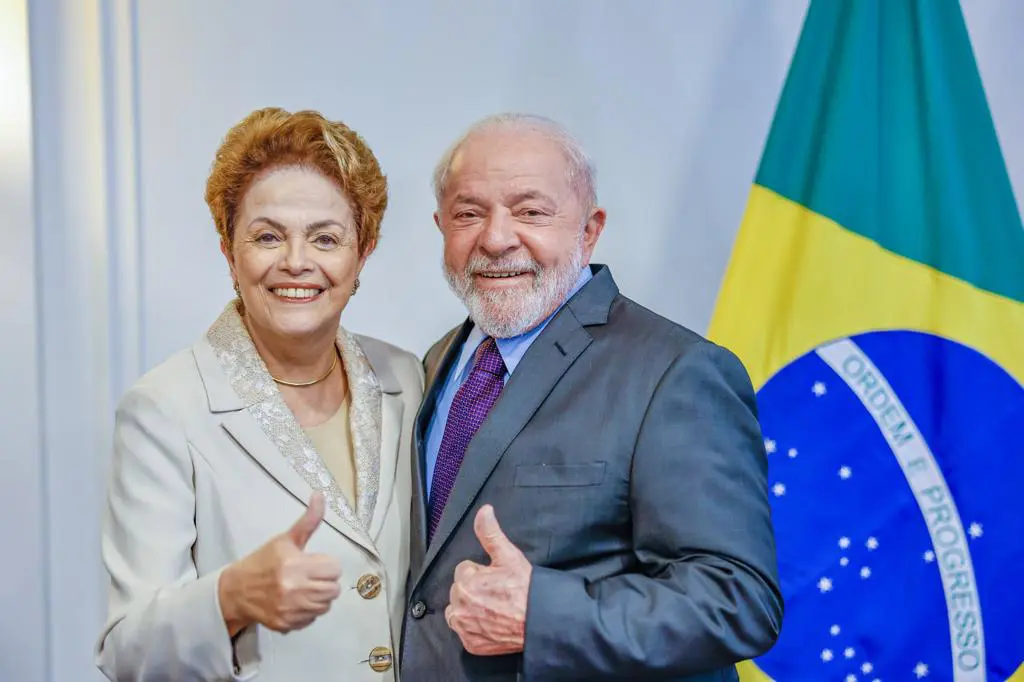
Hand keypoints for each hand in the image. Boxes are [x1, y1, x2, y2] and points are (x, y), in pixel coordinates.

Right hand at [219, 492, 341, 634]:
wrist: (236, 590)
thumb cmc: (263, 561)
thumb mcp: (285, 539)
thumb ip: (308, 520)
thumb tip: (320, 494)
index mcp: (295, 564)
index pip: (334, 569)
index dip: (327, 565)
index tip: (315, 563)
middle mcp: (294, 589)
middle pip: (333, 589)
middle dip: (326, 581)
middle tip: (311, 576)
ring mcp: (290, 609)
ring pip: (326, 605)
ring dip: (319, 597)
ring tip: (305, 588)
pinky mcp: (287, 624)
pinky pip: (313, 619)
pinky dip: (308, 611)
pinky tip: (296, 602)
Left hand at [445, 505, 532, 655]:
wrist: (539, 621)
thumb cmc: (525, 589)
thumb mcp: (508, 555)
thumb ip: (490, 532)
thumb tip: (483, 511)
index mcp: (465, 582)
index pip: (464, 570)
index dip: (481, 572)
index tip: (495, 578)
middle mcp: (460, 606)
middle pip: (460, 591)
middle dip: (474, 589)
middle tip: (496, 593)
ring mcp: (465, 627)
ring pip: (458, 611)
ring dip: (469, 608)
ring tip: (492, 607)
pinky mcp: (471, 644)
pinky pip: (464, 631)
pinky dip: (474, 628)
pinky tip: (491, 622)